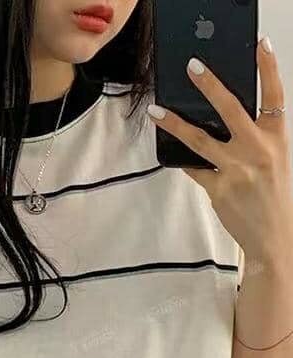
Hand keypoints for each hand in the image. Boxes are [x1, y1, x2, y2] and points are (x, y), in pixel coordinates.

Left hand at [147, 35, 292, 262]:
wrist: (272, 235)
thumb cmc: (271, 196)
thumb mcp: (274, 161)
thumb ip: (253, 140)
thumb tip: (220, 123)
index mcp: (276, 138)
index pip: (275, 95)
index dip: (268, 68)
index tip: (259, 45)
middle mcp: (258, 149)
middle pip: (231, 108)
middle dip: (210, 85)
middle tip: (193, 67)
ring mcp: (237, 168)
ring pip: (199, 139)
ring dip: (175, 123)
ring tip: (156, 111)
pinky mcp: (218, 188)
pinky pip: (194, 169)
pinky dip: (182, 162)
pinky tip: (170, 153)